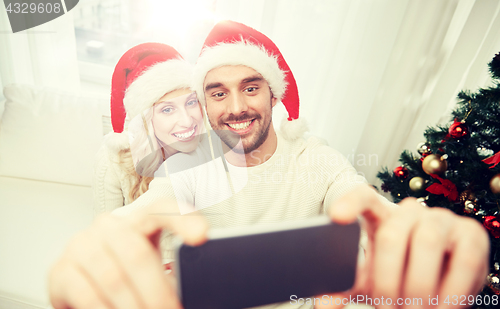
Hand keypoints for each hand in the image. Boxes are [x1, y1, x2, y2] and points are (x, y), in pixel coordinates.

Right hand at [48, 198, 207, 308]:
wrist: (82, 286)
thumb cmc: (126, 275)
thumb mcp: (151, 268)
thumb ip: (172, 273)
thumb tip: (192, 293)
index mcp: (139, 220)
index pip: (163, 210)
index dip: (183, 219)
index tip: (202, 235)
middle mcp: (110, 226)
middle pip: (139, 254)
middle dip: (158, 292)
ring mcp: (83, 245)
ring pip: (114, 278)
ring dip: (134, 307)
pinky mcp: (62, 269)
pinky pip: (87, 295)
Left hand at [317, 185, 488, 308]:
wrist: (443, 277)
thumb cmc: (400, 273)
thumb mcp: (373, 279)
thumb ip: (348, 288)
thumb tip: (323, 304)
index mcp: (380, 215)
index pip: (363, 198)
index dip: (349, 203)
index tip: (336, 216)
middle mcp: (410, 211)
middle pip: (391, 233)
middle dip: (387, 278)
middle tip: (385, 308)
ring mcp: (442, 219)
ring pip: (426, 243)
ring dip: (418, 286)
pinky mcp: (471, 235)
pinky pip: (463, 260)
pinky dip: (451, 291)